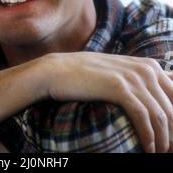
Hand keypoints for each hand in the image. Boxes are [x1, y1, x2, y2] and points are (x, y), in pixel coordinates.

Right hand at [42, 52, 172, 152]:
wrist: (58, 70)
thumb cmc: (88, 76)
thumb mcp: (120, 74)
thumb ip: (141, 82)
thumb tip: (159, 102)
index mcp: (150, 66)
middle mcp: (146, 69)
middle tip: (168, 151)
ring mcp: (133, 76)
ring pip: (161, 115)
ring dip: (164, 141)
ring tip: (158, 154)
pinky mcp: (119, 87)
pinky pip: (144, 117)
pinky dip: (149, 137)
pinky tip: (148, 149)